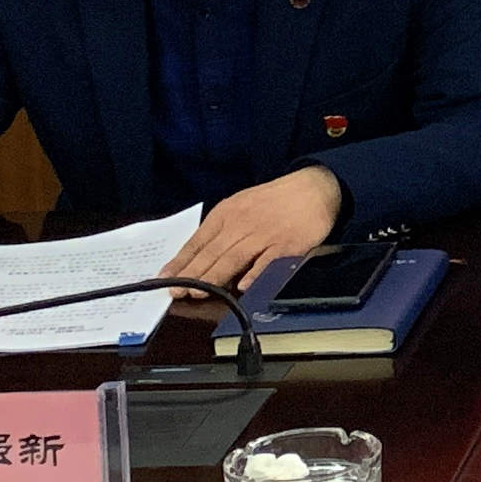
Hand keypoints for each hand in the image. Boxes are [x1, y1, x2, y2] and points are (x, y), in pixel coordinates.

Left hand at [166, 168, 348, 295]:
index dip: (180, 262)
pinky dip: (255, 274)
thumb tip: (202, 260)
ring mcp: (265, 234)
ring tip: (198, 293)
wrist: (315, 188)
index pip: (197, 241)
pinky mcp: (287, 245)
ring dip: (214, 277)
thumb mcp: (243, 206)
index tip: (165, 278)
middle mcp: (242, 222)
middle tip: (176, 292)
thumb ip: (224, 231)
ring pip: (234, 258)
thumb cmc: (275, 201)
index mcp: (228, 213)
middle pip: (212, 252)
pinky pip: (267, 262)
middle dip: (192, 274)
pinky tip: (244, 287)